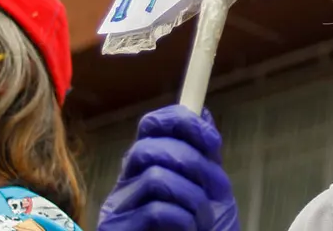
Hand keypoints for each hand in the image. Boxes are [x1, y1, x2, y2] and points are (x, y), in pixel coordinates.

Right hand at [98, 105, 239, 230]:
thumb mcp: (210, 190)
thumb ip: (204, 154)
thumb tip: (200, 112)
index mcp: (147, 167)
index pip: (150, 125)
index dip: (180, 121)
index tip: (210, 137)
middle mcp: (127, 183)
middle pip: (151, 146)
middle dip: (193, 163)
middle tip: (214, 187)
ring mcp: (118, 209)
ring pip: (156, 176)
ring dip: (193, 197)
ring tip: (201, 219)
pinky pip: (155, 209)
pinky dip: (183, 219)